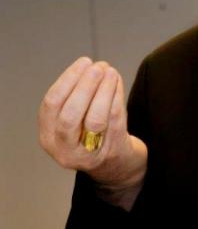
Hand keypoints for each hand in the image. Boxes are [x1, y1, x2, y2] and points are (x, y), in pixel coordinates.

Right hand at [38, 57, 146, 209]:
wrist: (115, 166)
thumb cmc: (91, 135)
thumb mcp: (71, 122)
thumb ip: (74, 98)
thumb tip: (88, 66)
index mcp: (49, 138)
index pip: (51, 106)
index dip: (67, 80)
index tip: (83, 63)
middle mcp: (64, 150)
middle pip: (70, 115)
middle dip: (85, 86)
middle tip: (98, 66)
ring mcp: (88, 154)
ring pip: (95, 118)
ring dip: (104, 89)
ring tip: (110, 71)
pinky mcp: (112, 151)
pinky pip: (115, 120)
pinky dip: (116, 97)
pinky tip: (117, 82)